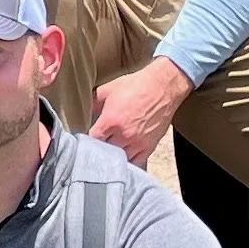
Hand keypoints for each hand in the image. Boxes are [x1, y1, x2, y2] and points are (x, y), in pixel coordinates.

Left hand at [85, 55, 189, 170]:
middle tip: (99, 144)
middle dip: (100, 148)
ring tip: (111, 150)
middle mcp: (123, 135)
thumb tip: (86, 113)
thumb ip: (94, 103)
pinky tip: (125, 156)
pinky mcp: (149, 146)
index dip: (89, 139)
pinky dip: (129, 161)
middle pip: (105, 151)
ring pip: (119, 159)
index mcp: (110, 121)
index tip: (89, 138)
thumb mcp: (108, 89)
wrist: (162, 87)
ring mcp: (137, 142)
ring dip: (114, 156)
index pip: (93, 139)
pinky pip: (136, 162)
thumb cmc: (136, 85)